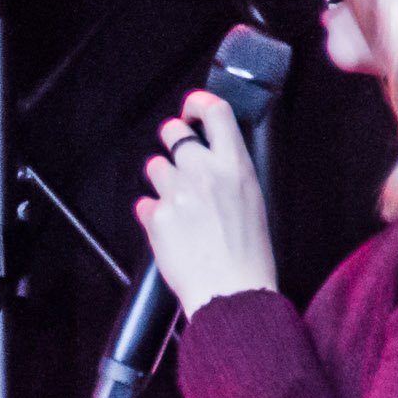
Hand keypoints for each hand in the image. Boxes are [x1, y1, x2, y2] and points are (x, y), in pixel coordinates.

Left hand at [133, 87, 278, 314]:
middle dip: (171, 139)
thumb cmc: (248, 256)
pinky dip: (154, 214)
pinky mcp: (157, 216)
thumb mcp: (253, 202)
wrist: (232, 294)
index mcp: (235, 167)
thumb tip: (212, 157)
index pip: (215, 112)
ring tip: (179, 205)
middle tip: (177, 155)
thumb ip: (230, 173)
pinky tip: (172, 230)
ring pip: (154, 166)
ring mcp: (178, 193)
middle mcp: (205, 173)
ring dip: (161, 181)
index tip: (191, 108)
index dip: (198, 102)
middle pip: (173, 131)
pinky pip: (145, 204)